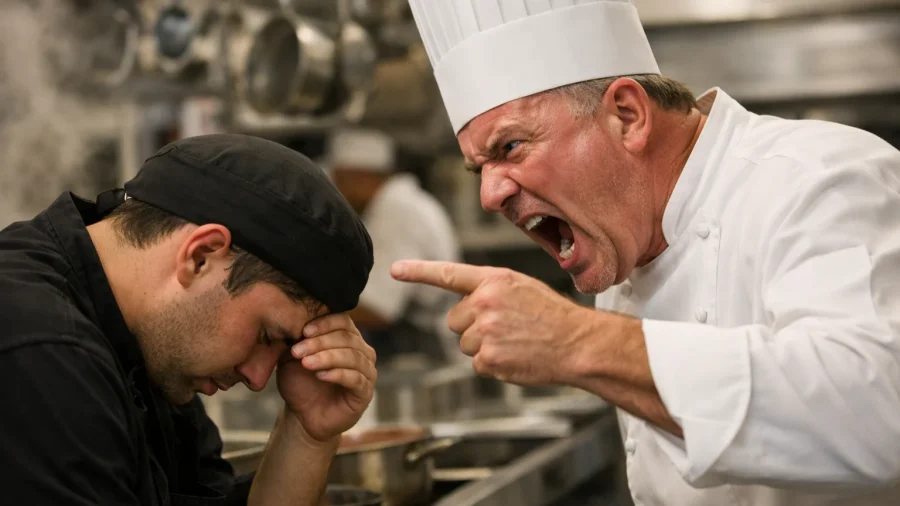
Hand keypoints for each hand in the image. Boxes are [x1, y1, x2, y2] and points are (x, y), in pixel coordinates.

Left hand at [276, 313, 376, 442]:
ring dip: (327, 357)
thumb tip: (297, 323)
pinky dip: (338, 374)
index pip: (343, 321)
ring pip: (352, 357)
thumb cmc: (301, 383)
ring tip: (306, 363)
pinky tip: (320, 375)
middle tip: (298, 351)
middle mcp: (362, 351)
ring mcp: (367, 372)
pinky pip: (356, 378)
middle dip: (320, 342)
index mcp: (348, 338)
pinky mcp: (365, 392)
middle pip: (347, 338)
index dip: (325, 323)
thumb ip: (298, 341)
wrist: (303, 416)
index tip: (303, 331)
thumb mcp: (294, 358)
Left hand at [391, 260, 595, 385]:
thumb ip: (490, 291)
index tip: (395, 270)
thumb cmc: (552, 316)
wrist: (578, 343)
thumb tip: (463, 310)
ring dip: (483, 347)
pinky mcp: (489, 358)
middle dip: (472, 327)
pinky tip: (515, 357)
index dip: (418, 272)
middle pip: (453, 320)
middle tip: (505, 328)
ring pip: (463, 344)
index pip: (448, 274)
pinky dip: (493, 365)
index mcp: (494, 280)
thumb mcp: (521, 288)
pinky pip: (476, 364)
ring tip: (514, 342)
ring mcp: (486, 331)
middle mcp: (485, 302)